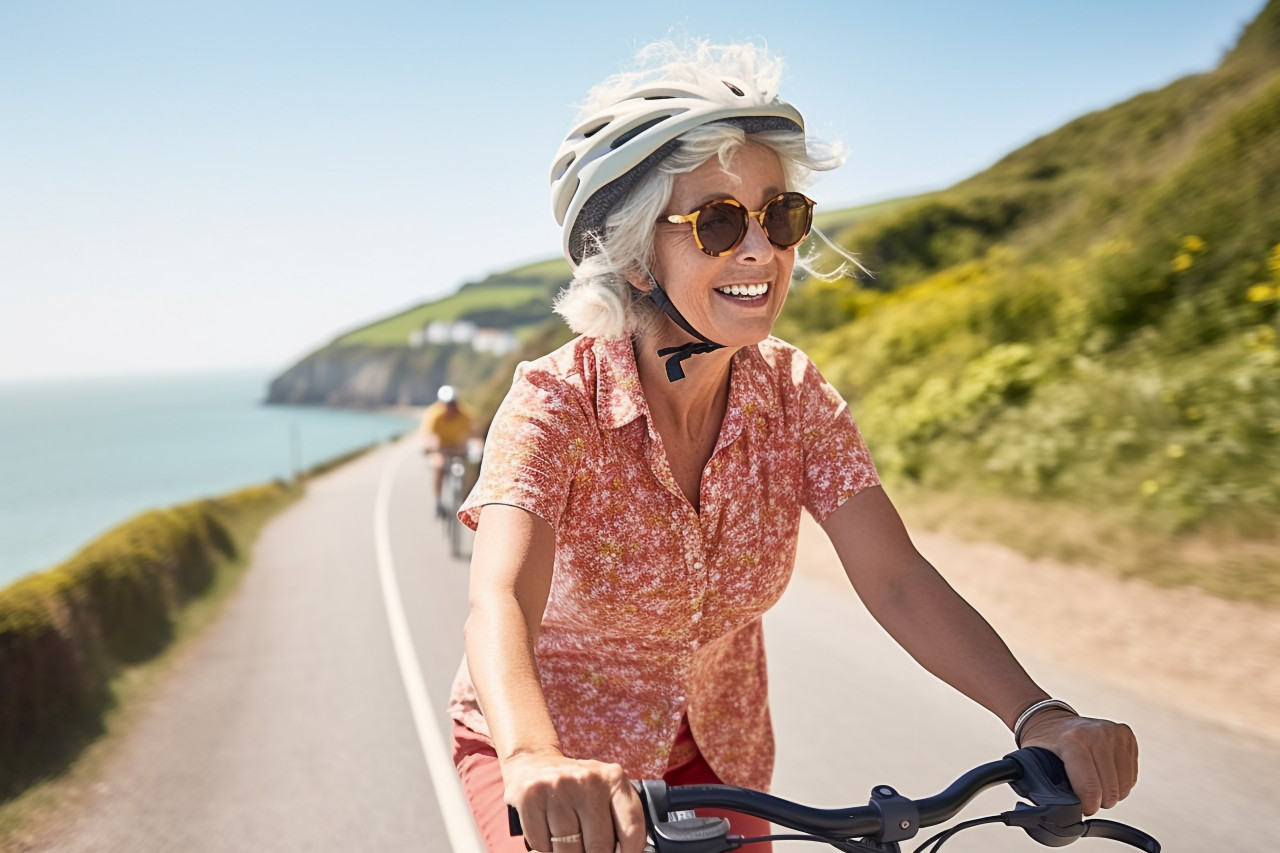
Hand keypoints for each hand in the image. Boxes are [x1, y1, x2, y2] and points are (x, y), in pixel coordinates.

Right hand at [503, 748, 646, 852]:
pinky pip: (541, 845)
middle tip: (587, 849)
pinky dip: (545, 849)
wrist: (533, 761)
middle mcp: (588, 780)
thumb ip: (619, 819)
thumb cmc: (576, 786)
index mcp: (613, 779)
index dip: (629, 852)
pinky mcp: (531, 797)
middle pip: (599, 846)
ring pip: (568, 850)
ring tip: (567, 842)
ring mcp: (558, 787)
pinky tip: (547, 834)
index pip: (631, 828)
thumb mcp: (604, 792)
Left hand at [1018, 710, 1138, 815]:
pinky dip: (1120, 782)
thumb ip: (1043, 786)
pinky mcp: (1126, 735)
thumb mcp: (1035, 762)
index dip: (1088, 805)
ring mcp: (1114, 732)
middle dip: (1099, 801)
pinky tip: (1105, 774)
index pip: (1090, 786)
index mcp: (1072, 741)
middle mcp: (1096, 733)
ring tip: (1095, 784)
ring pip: (1124, 785)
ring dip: (1111, 793)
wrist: (1052, 720)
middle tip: (1087, 796)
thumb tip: (1054, 809)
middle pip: (1110, 790)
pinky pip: (1131, 775)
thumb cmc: (1045, 743)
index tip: (1083, 808)